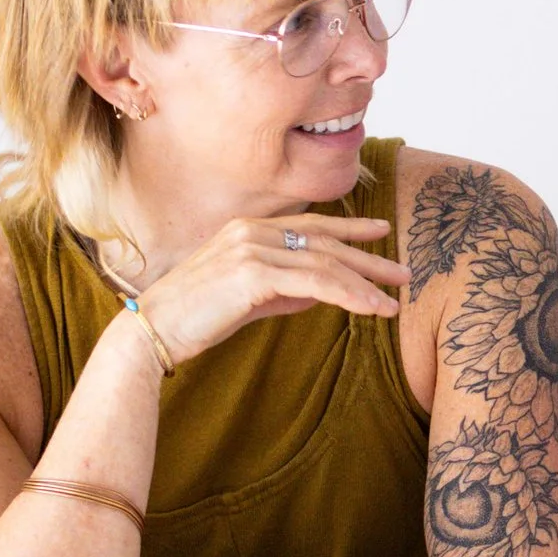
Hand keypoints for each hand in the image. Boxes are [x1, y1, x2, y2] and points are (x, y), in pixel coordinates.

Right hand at [132, 214, 408, 366]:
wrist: (153, 332)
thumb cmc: (198, 318)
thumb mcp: (249, 298)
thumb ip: (284, 289)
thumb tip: (321, 292)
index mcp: (248, 229)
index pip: (310, 224)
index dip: (349, 228)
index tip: (381, 232)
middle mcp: (251, 231)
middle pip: (324, 242)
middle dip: (368, 258)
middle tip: (404, 273)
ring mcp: (251, 249)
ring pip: (324, 263)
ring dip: (365, 283)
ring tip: (394, 301)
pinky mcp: (252, 273)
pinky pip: (314, 283)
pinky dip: (348, 294)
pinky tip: (371, 307)